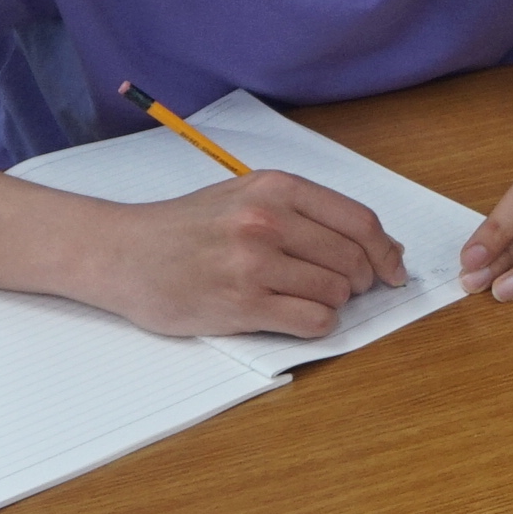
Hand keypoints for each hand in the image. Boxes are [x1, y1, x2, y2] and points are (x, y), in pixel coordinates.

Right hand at [78, 170, 403, 336]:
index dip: (385, 251)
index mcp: (274, 189)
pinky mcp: (241, 305)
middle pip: (353, 260)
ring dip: (332, 303)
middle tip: (346, 289)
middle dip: (360, 281)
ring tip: (302, 297)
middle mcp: (267, 222)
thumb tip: (376, 245)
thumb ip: (304, 213)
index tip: (392, 269)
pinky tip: (294, 316)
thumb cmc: (185, 227)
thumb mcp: (244, 197)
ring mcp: (254, 264)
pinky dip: (316, 324)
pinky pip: (312, 322)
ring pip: (336, 294)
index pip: (359, 221)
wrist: (120, 252)